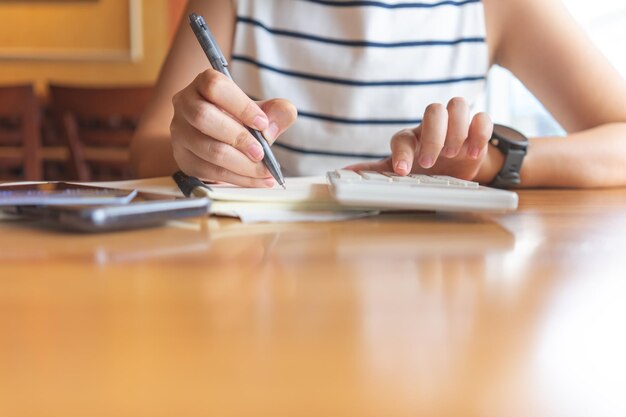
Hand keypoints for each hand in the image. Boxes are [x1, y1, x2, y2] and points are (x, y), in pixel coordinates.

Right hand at [170, 69, 296, 186]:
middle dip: (238, 138)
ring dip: (242, 164)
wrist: (214, 141)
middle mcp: (185, 105)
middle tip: (261, 153)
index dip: (241, 105)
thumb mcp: (258, 112)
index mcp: (203, 84)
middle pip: (204, 117)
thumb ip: (276, 111)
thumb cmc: (237, 120)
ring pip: (209, 150)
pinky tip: (258, 180)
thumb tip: (285, 113)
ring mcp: (180, 133)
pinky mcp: (184, 159)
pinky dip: (238, 179)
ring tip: (265, 172)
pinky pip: (211, 172)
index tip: (262, 123)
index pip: (215, 87)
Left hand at [347, 98, 500, 182]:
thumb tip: (344, 173)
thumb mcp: (401, 173)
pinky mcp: (477, 129)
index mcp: (411, 138)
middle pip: (433, 110)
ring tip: (455, 155)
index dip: (402, 153)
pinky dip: (480, 132)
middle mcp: (433, 126)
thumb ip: (376, 171)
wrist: (454, 173)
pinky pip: (482, 117)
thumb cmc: (424, 171)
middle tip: (431, 162)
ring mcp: (456, 124)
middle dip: (433, 136)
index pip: (402, 137)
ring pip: (458, 104)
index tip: (403, 172)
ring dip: (457, 129)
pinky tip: (474, 152)